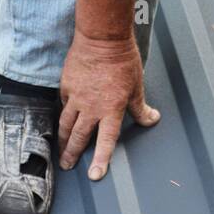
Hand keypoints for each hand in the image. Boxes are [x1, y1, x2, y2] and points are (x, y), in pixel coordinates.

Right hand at [57, 29, 159, 178]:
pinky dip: (64, 113)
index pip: (106, 142)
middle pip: (78, 137)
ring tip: (61, 150)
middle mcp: (91, 108)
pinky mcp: (66, 85)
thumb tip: (152, 119)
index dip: (101, 160)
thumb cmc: (123, 61)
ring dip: (62, 140)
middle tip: (67, 166)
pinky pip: (63, 104)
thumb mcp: (137, 87)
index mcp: (111, 110)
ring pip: (65, 124)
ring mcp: (76, 97)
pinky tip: (63, 119)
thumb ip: (141, 108)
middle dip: (71, 154)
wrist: (101, 38)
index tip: (95, 175)